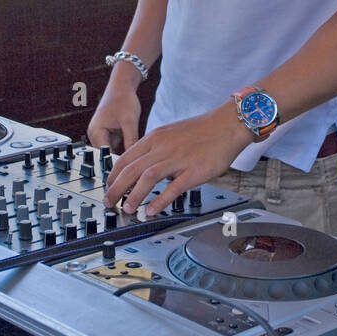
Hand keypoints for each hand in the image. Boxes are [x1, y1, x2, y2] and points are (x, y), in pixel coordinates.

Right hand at [86, 79, 141, 155]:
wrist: (122, 85)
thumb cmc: (123, 99)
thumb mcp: (130, 121)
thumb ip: (131, 140)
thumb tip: (133, 158)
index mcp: (96, 131)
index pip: (105, 155)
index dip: (117, 162)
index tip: (129, 168)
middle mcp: (95, 134)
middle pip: (108, 154)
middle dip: (121, 157)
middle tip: (134, 161)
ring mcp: (100, 134)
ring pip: (113, 150)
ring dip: (122, 151)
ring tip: (134, 150)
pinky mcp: (107, 132)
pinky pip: (116, 144)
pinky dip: (124, 145)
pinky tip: (132, 143)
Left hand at [104, 101, 251, 214]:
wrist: (227, 125)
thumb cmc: (202, 131)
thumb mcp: (170, 133)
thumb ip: (155, 148)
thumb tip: (142, 165)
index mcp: (155, 138)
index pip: (125, 158)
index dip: (113, 175)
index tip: (109, 187)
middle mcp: (162, 148)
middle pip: (131, 169)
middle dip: (116, 189)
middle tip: (109, 203)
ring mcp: (177, 159)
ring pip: (147, 178)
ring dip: (134, 196)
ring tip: (127, 209)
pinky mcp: (193, 171)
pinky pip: (173, 188)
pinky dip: (159, 200)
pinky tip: (151, 211)